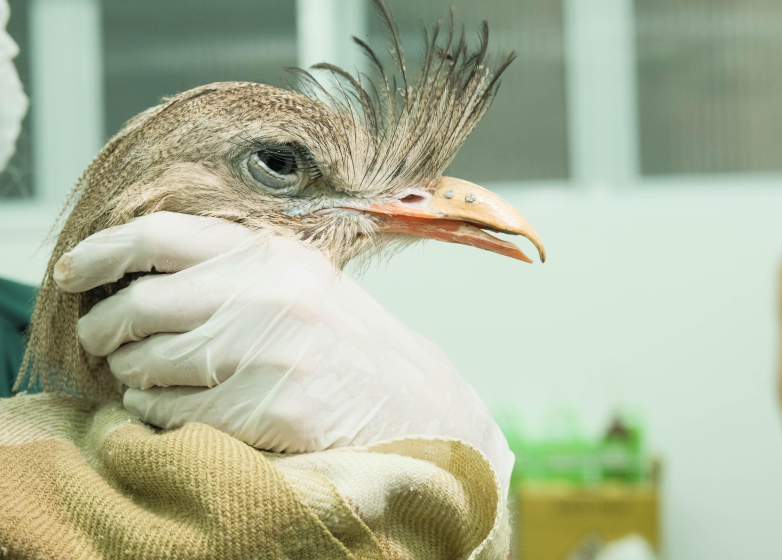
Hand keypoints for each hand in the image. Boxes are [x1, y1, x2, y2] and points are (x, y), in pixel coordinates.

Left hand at [56, 212, 512, 487]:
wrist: (413, 402)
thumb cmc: (343, 343)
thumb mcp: (298, 281)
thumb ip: (230, 265)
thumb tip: (135, 267)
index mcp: (273, 255)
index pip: (160, 234)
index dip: (101, 251)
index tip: (72, 272)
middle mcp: (270, 296)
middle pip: (140, 304)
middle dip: (103, 328)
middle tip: (101, 340)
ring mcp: (272, 355)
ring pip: (147, 363)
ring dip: (132, 373)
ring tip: (149, 376)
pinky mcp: (272, 411)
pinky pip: (172, 413)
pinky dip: (157, 412)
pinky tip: (179, 407)